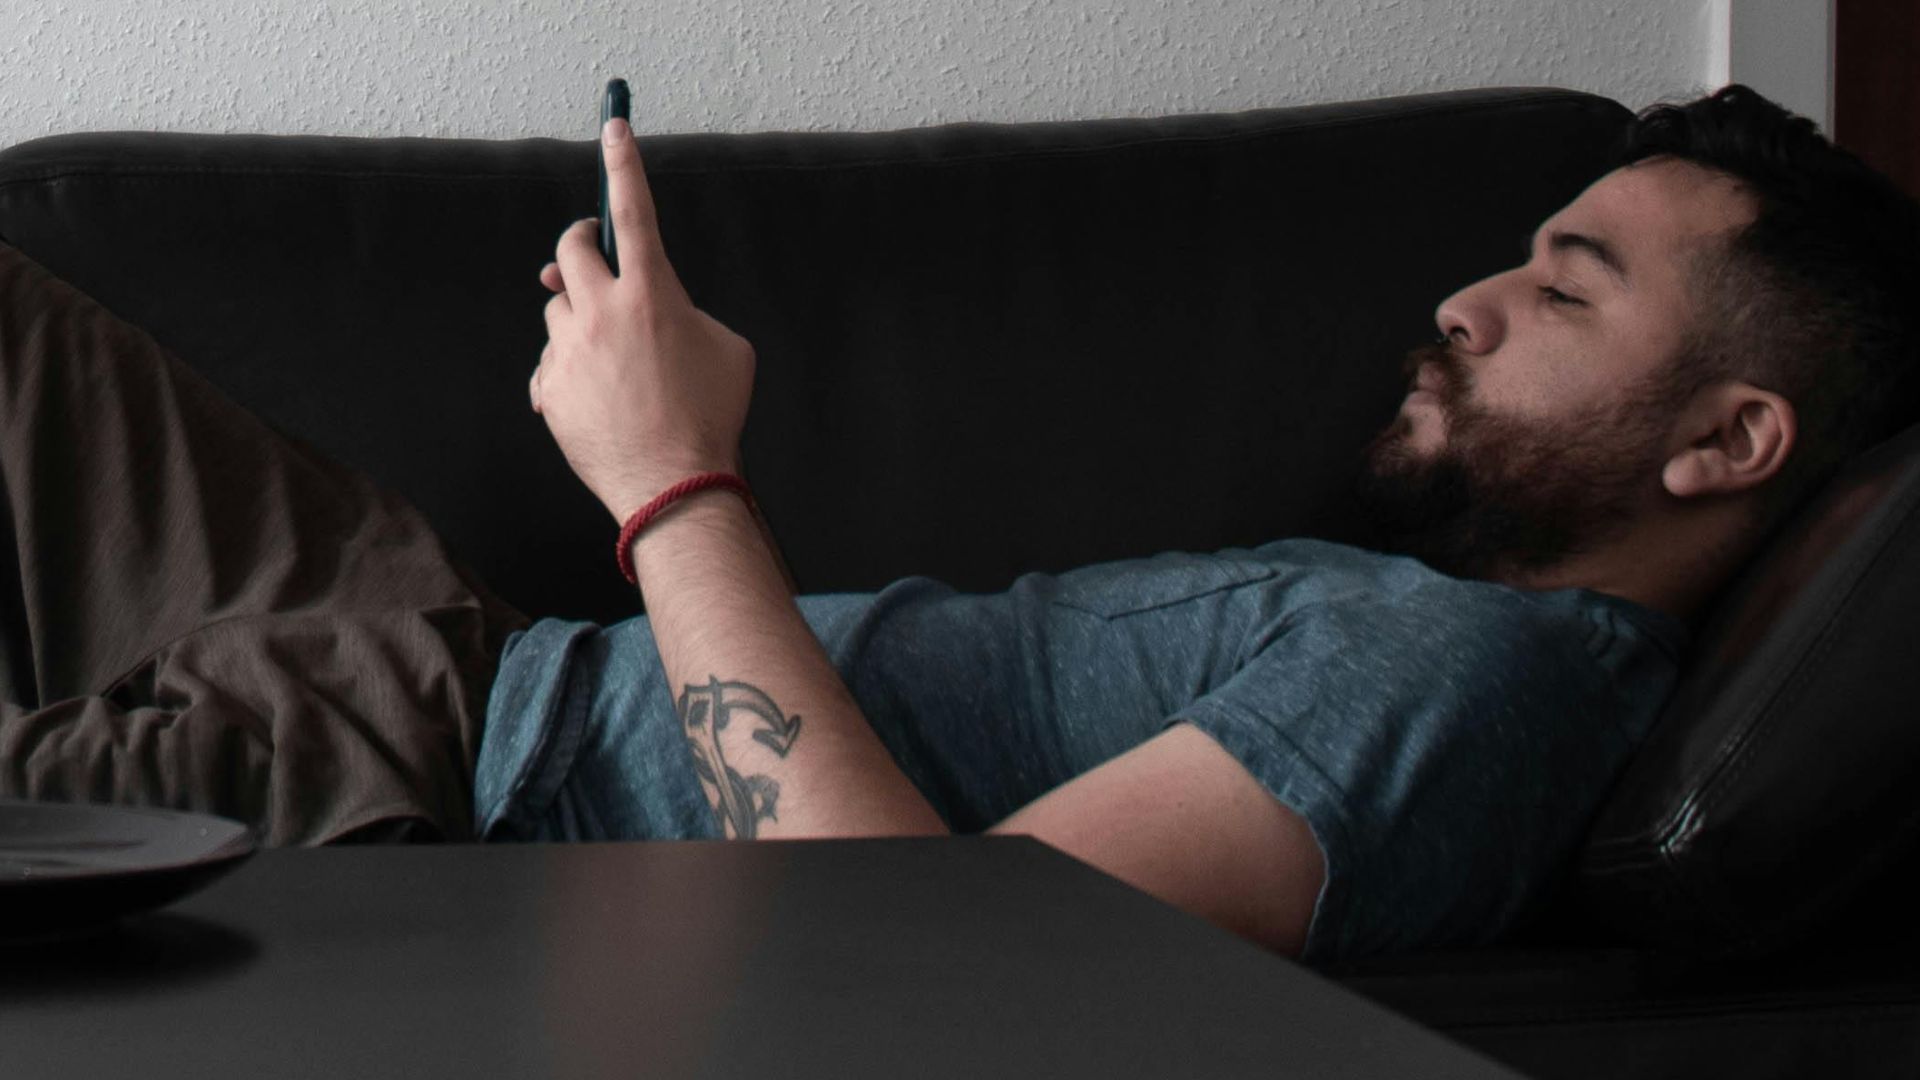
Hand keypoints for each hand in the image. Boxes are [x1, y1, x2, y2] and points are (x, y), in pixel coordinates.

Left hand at [531, 117, 755, 523]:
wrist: (675, 487)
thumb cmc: (711, 417)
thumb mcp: (727, 348)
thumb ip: (687, 310)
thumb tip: (659, 309)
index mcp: (653, 294)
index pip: (634, 210)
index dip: (623, 164)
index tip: (614, 128)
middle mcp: (602, 313)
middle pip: (570, 250)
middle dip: (582, 247)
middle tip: (594, 255)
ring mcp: (569, 352)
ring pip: (559, 310)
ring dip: (580, 319)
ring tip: (615, 359)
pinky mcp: (549, 389)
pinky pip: (553, 363)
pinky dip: (572, 372)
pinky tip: (603, 400)